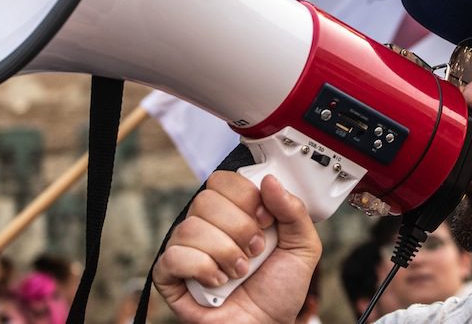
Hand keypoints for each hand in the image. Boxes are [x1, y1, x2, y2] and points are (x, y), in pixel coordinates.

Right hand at [153, 171, 321, 322]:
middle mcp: (207, 225)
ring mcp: (186, 248)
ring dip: (224, 253)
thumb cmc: (279, 291)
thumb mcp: (302, 247)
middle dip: (239, 229)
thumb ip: (294, 211)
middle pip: (206, 200)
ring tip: (239, 272)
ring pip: (190, 228)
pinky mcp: (170, 274)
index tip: (265, 220)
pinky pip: (173, 256)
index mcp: (234, 211)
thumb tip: (270, 180)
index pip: (224, 181)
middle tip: (254, 251)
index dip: (245, 197)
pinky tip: (217, 282)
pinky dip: (201, 269)